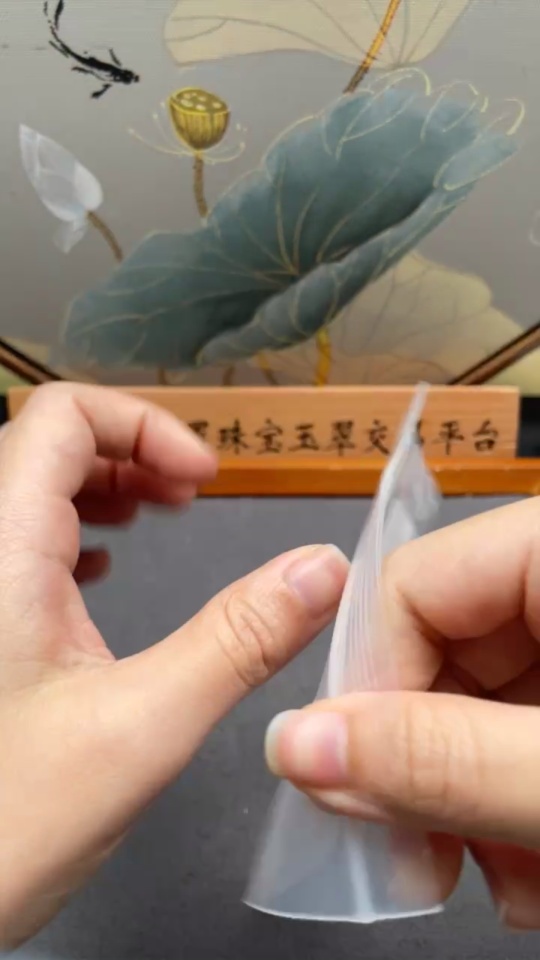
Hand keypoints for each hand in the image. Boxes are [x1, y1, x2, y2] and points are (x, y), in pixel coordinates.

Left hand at [0, 383, 347, 948]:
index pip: (64, 415)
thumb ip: (239, 641)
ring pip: (29, 486)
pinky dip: (68, 530)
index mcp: (0, 551)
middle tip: (192, 497)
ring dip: (100, 485)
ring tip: (159, 515)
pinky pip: (16, 537)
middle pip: (47, 441)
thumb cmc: (2, 825)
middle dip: (131, 452)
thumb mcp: (141, 727)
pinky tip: (101, 569)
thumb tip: (322, 570)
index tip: (204, 482)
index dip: (145, 424)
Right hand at [265, 499, 539, 929]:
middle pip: (439, 651)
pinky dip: (512, 793)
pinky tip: (535, 861)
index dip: (369, 689)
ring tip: (509, 881)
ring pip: (478, 701)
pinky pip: (521, 721)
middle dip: (425, 768)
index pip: (411, 587)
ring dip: (470, 800)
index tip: (361, 785)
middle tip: (425, 858)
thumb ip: (439, 759)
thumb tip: (297, 745)